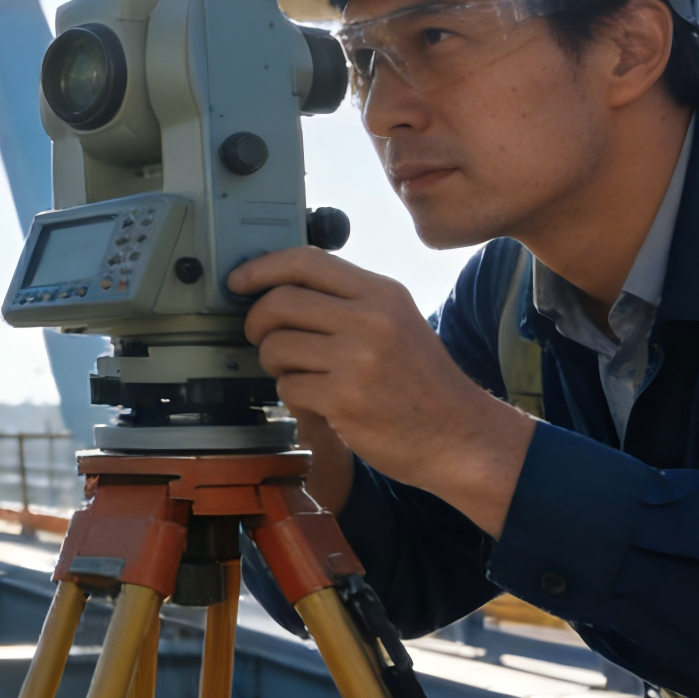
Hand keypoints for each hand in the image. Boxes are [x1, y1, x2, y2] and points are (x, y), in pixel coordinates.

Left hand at [228, 246, 534, 536]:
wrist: (460, 436)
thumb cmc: (422, 382)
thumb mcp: (397, 322)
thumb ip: (347, 301)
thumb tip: (280, 288)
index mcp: (382, 294)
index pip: (306, 261)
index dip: (262, 267)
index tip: (238, 281)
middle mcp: (370, 320)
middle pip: (280, 302)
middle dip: (257, 322)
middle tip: (261, 337)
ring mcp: (357, 360)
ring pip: (276, 346)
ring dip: (275, 363)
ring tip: (299, 373)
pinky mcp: (344, 400)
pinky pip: (287, 386)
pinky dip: (292, 395)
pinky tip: (316, 400)